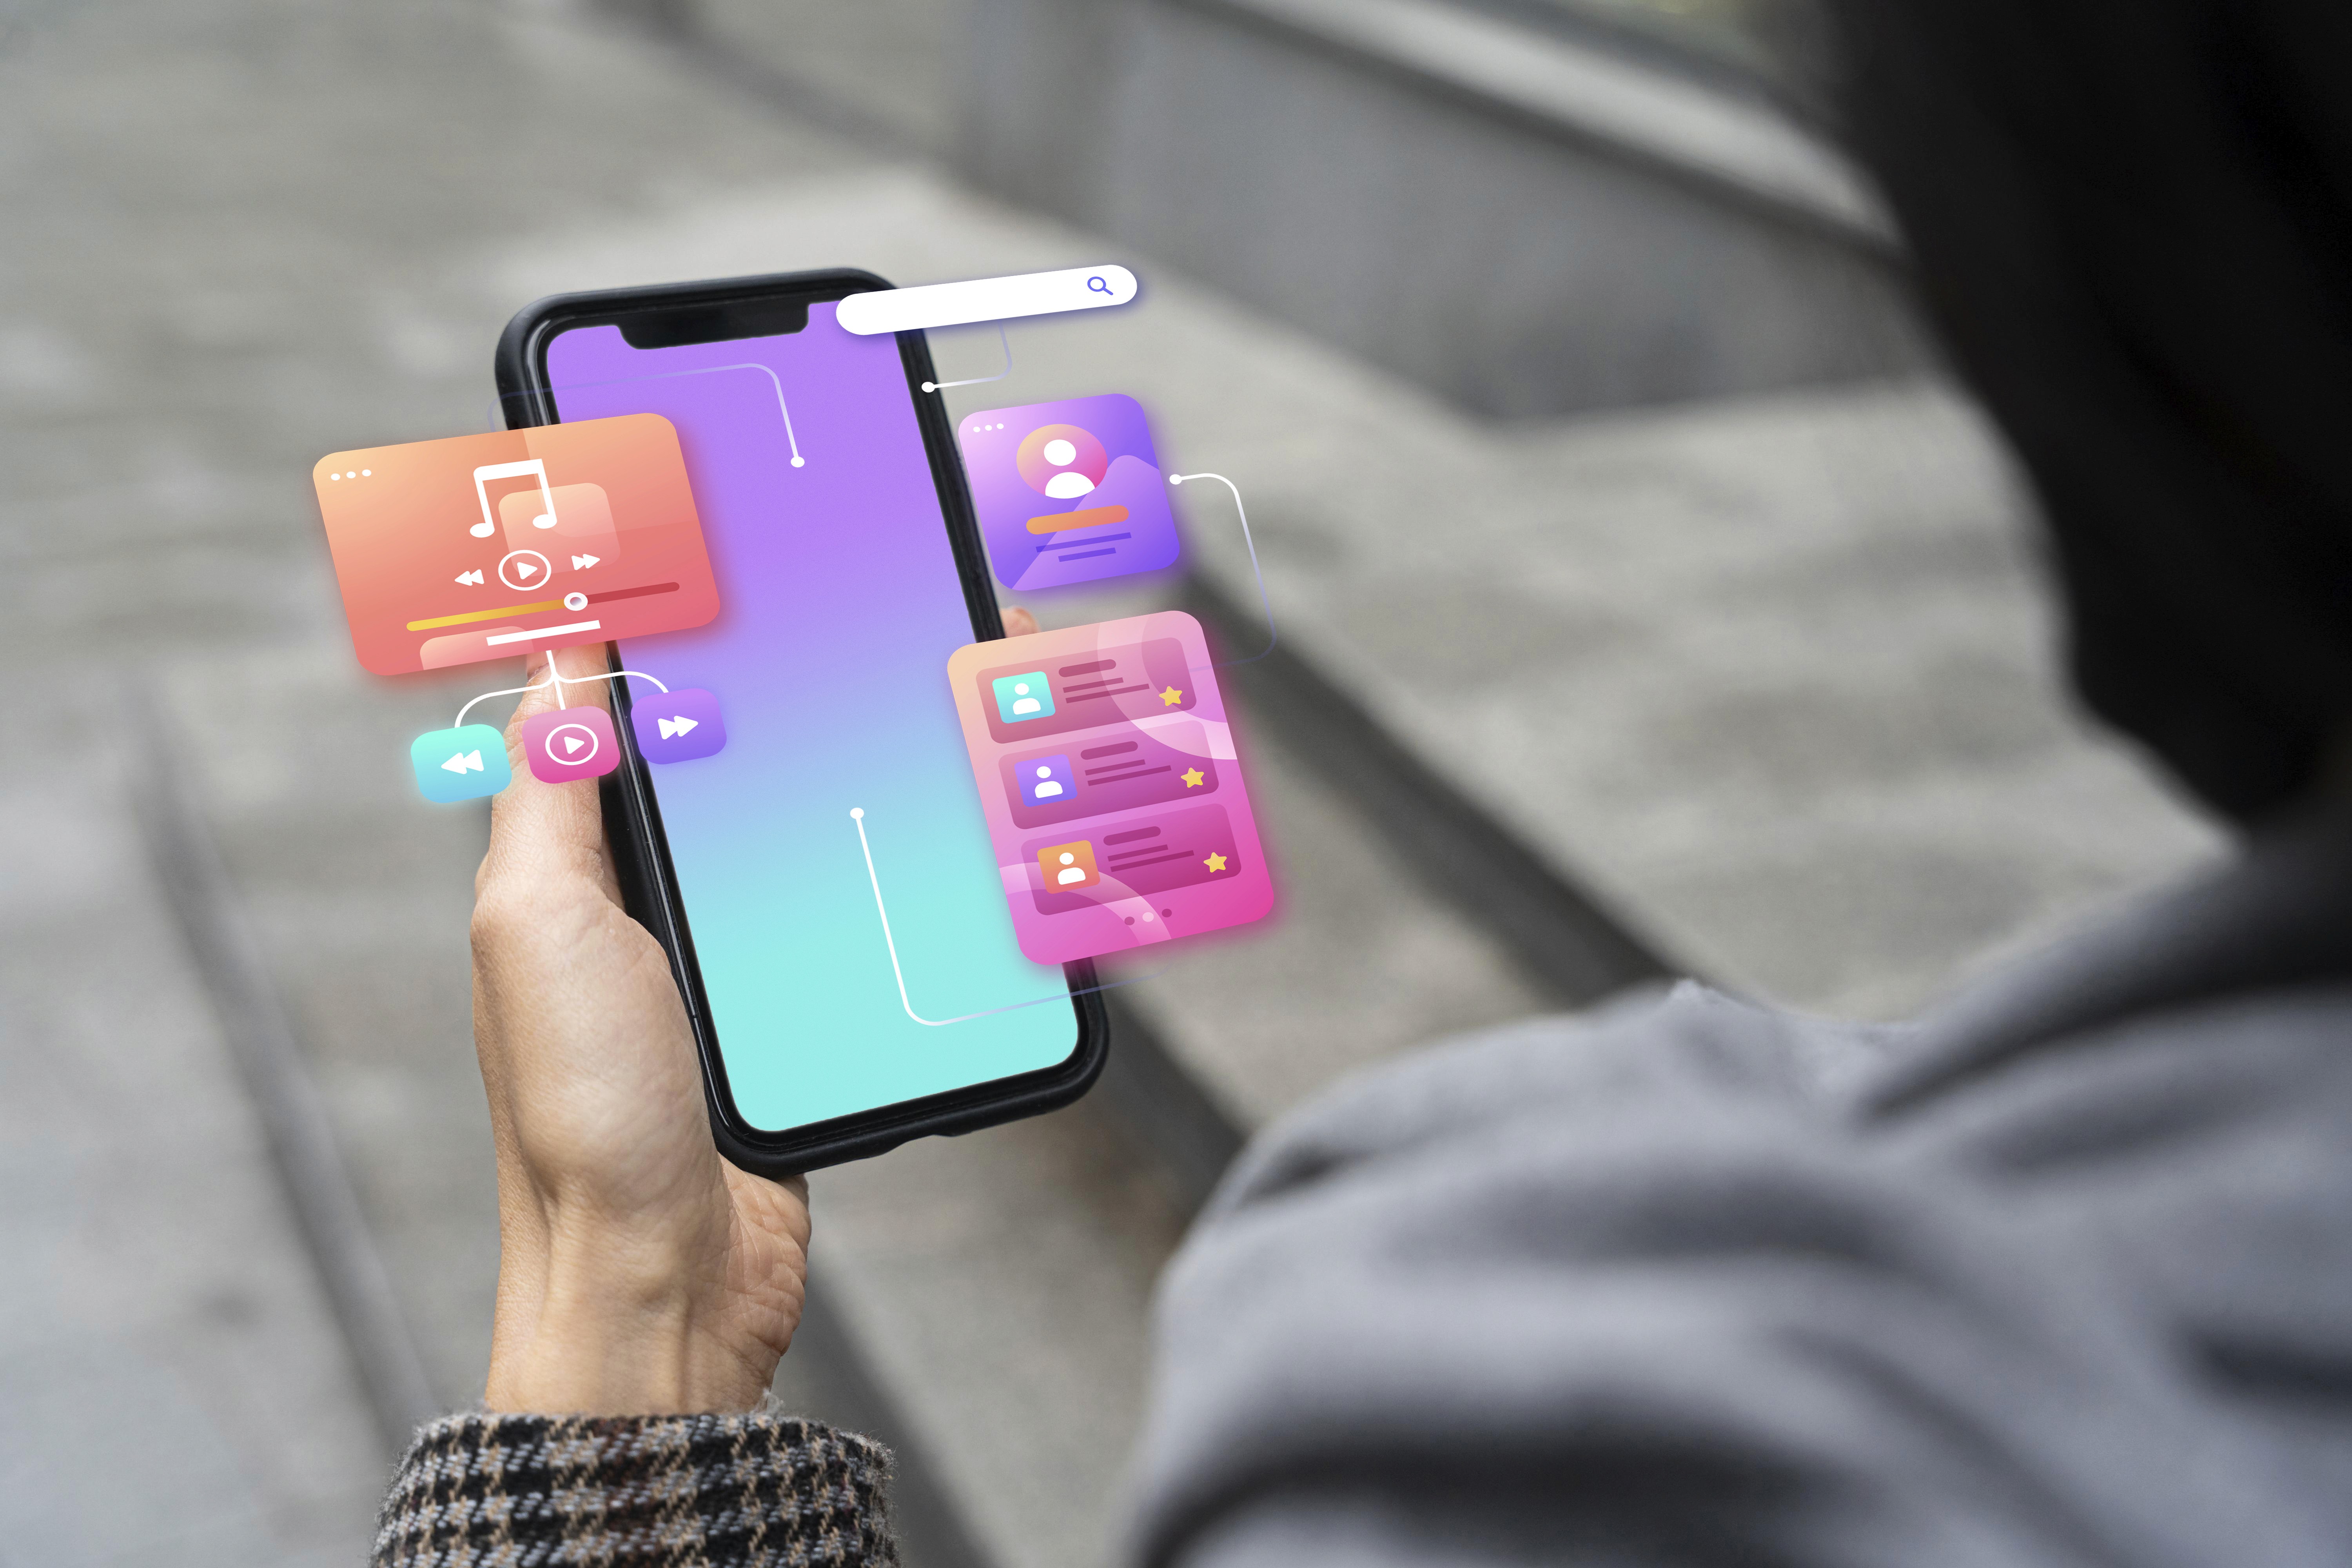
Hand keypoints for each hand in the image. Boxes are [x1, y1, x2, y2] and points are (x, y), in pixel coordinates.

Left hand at [466, 611, 1036, 1414]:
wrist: (668, 1280)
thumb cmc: (583, 1116)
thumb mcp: (534, 925)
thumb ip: (547, 790)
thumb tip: (552, 653)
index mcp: (592, 862)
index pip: (645, 706)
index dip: (692, 625)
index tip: (759, 546)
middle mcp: (673, 900)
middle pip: (766, 752)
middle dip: (837, 680)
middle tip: (924, 617)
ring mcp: (751, 957)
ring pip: (837, 825)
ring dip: (902, 767)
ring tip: (983, 697)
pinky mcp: (817, 1013)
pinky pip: (876, 917)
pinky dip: (928, 871)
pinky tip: (983, 827)